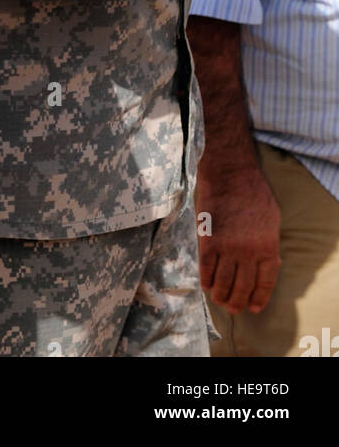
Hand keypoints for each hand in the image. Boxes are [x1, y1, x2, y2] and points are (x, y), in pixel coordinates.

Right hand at [196, 167, 281, 314]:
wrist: (230, 172)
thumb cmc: (254, 192)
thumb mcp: (273, 219)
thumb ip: (270, 244)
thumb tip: (271, 265)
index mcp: (268, 247)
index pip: (265, 283)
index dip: (259, 299)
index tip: (254, 308)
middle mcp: (249, 252)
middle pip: (243, 287)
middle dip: (237, 302)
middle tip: (233, 308)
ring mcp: (227, 247)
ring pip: (223, 281)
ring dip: (220, 295)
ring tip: (218, 299)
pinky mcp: (208, 240)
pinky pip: (206, 268)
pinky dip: (206, 280)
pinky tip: (206, 285)